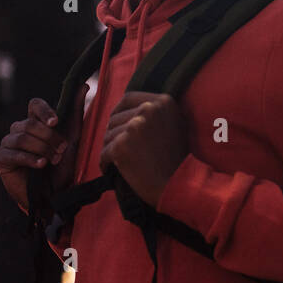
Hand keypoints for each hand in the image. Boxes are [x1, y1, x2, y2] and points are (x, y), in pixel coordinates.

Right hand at [0, 85, 89, 212]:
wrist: (55, 195)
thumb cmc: (63, 166)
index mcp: (36, 123)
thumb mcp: (73, 137)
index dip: (44, 111)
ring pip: (21, 137)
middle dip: (48, 138)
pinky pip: (11, 153)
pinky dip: (28, 158)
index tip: (56, 122)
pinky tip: (40, 166)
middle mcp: (20, 130)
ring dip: (41, 149)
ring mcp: (8, 144)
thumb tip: (84, 84)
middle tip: (60, 151)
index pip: (34, 105)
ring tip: (52, 161)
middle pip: (29, 123)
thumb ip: (76, 111)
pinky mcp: (0, 159)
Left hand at [99, 92, 186, 206]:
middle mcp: (148, 109)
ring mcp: (134, 126)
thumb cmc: (176, 159)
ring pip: (108, 135)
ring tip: (123, 162)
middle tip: (123, 150)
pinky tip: (112, 170)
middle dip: (115, 134)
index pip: (128, 98)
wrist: (179, 184)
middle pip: (115, 118)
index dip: (119, 111)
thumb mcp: (175, 124)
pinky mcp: (122, 145)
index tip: (117, 124)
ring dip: (111, 150)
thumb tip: (127, 110)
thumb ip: (155, 112)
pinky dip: (105, 163)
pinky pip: (104, 152)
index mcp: (163, 102)